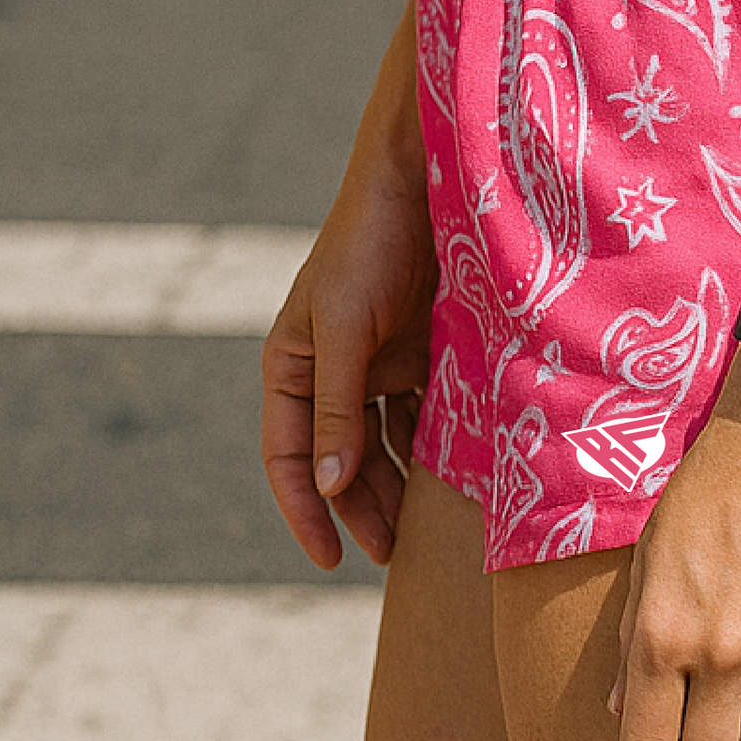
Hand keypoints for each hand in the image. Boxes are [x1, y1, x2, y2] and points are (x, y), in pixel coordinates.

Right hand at [261, 154, 435, 569]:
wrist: (429, 179)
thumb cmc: (370, 242)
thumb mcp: (344, 325)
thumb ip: (336, 405)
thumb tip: (329, 485)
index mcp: (292, 365)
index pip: (288, 457)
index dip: (305, 511)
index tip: (329, 560)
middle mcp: (331, 372)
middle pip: (340, 461)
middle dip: (361, 509)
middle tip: (391, 554)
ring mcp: (379, 363)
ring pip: (384, 445)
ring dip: (398, 486)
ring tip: (424, 528)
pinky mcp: (423, 353)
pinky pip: (423, 415)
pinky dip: (431, 447)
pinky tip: (452, 477)